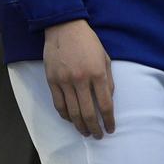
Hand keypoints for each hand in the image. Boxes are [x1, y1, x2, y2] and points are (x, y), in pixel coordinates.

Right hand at [43, 19, 114, 138]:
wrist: (65, 28)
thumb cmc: (88, 42)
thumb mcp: (105, 57)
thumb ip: (108, 79)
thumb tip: (109, 100)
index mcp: (98, 73)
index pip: (105, 104)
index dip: (109, 120)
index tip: (111, 129)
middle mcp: (81, 79)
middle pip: (88, 113)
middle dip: (95, 128)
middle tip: (98, 136)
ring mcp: (65, 81)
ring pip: (72, 112)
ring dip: (80, 126)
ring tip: (85, 132)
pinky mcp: (52, 81)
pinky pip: (59, 105)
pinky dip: (65, 116)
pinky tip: (71, 120)